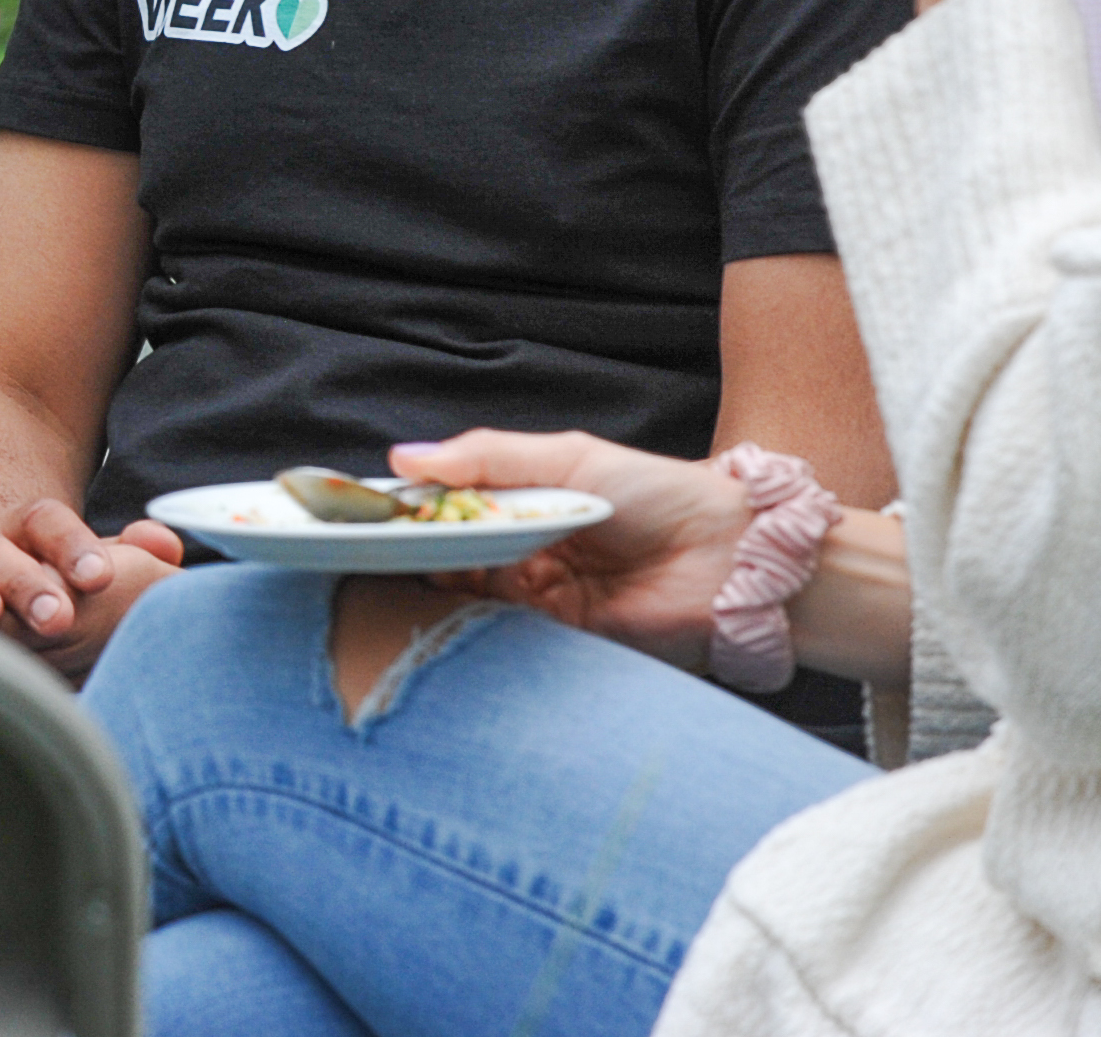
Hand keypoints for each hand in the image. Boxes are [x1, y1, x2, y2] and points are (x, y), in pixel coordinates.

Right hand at [0, 500, 187, 680]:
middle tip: (57, 615)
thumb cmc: (50, 564)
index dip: (74, 547)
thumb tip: (165, 548)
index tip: (100, 575)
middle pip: (1, 557)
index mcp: (30, 529)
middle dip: (26, 584)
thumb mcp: (92, 551)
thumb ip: (136, 553)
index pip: (50, 525)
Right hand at [389, 430, 751, 674]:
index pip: (454, 511)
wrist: (731, 556)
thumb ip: (486, 456)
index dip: (413, 512)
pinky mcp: (562, 643)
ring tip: (416, 565)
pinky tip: (461, 599)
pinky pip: (507, 635)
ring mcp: (543, 603)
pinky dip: (480, 619)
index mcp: (527, 509)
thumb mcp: (567, 457)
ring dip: (445, 582)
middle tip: (379, 543)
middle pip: (455, 558)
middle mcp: (527, 558)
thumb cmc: (657, 492)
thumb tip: (404, 458)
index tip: (369, 510)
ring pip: (473, 597)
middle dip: (419, 550)